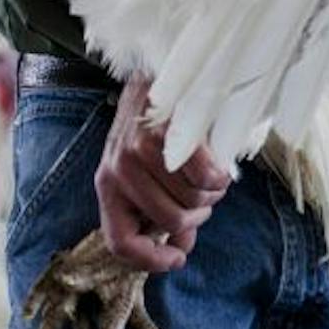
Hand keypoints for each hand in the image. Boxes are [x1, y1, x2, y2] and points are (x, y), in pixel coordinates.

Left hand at [94, 76, 231, 273]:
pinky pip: (206, 175)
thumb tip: (180, 248)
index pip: (120, 241)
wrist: (162, 68)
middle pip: (171, 221)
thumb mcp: (148, 172)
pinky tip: (218, 160)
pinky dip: (220, 174)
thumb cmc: (159, 126)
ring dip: (212, 191)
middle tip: (205, 196)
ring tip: (210, 171)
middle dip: (198, 214)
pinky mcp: (164, 133)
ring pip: (192, 198)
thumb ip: (162, 210)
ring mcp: (137, 151)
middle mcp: (116, 171)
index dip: (151, 260)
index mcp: (107, 186)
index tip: (179, 259)